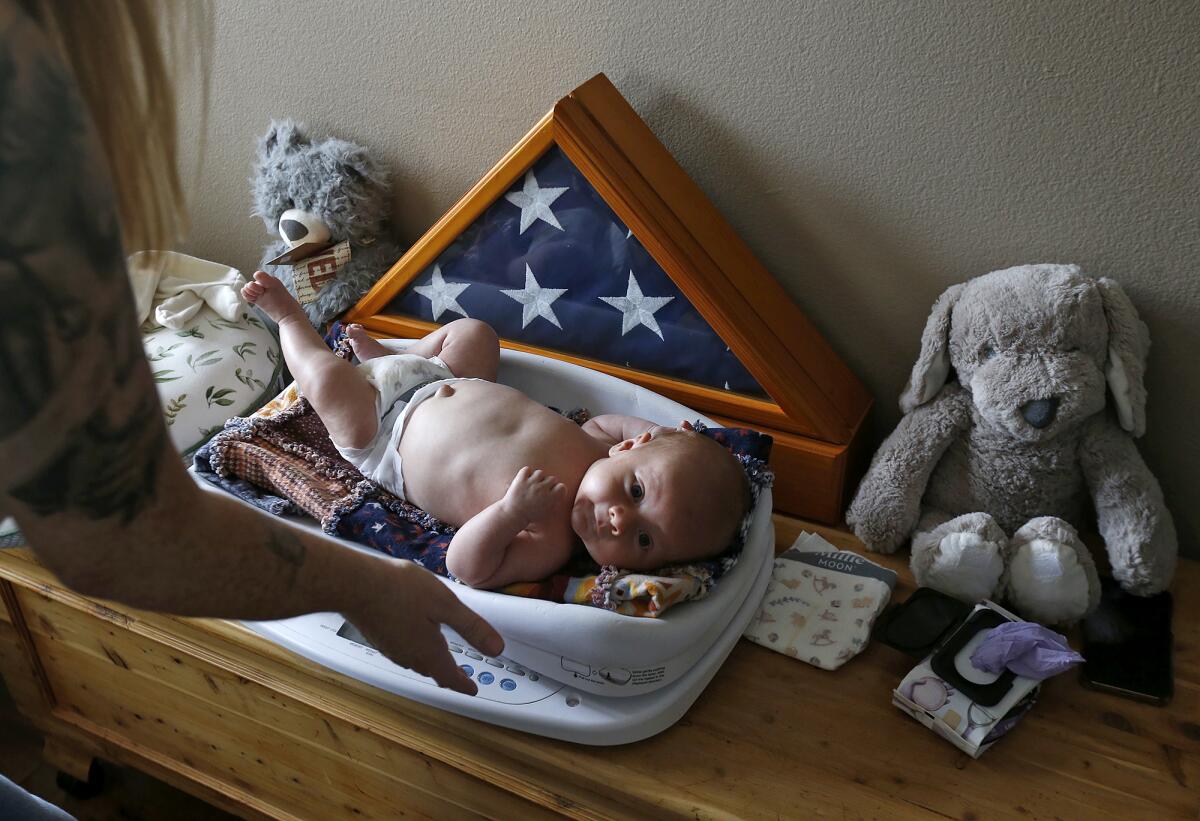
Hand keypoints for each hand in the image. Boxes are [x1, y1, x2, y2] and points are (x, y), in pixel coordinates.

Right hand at [342, 557, 502, 694]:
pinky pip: (402, 651)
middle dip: (449, 675)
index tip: (473, 691)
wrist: (354, 584)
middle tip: (459, 676)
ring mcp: (390, 648)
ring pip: (416, 662)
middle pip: (433, 671)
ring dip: (431, 663)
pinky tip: (414, 637)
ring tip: (440, 658)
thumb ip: (471, 627)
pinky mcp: (378, 637)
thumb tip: (496, 648)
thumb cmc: (399, 590)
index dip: (465, 685)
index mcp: (428, 653)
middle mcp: (408, 656)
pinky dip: (415, 650)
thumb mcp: (446, 604)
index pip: (451, 678)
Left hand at [502, 466, 566, 523]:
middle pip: (552, 478)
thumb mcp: (547, 512)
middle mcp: (543, 489)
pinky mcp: (521, 479)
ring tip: (531, 486)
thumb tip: (561, 489)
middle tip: (539, 491)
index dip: (557, 489)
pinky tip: (524, 481)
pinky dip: (526, 473)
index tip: (552, 493)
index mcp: (551, 498)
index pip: (561, 486)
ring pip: (540, 473)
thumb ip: (555, 500)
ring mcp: (532, 483)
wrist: (513, 515)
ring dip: (536, 478)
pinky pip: (527, 469)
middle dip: (547, 484)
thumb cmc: (530, 515)